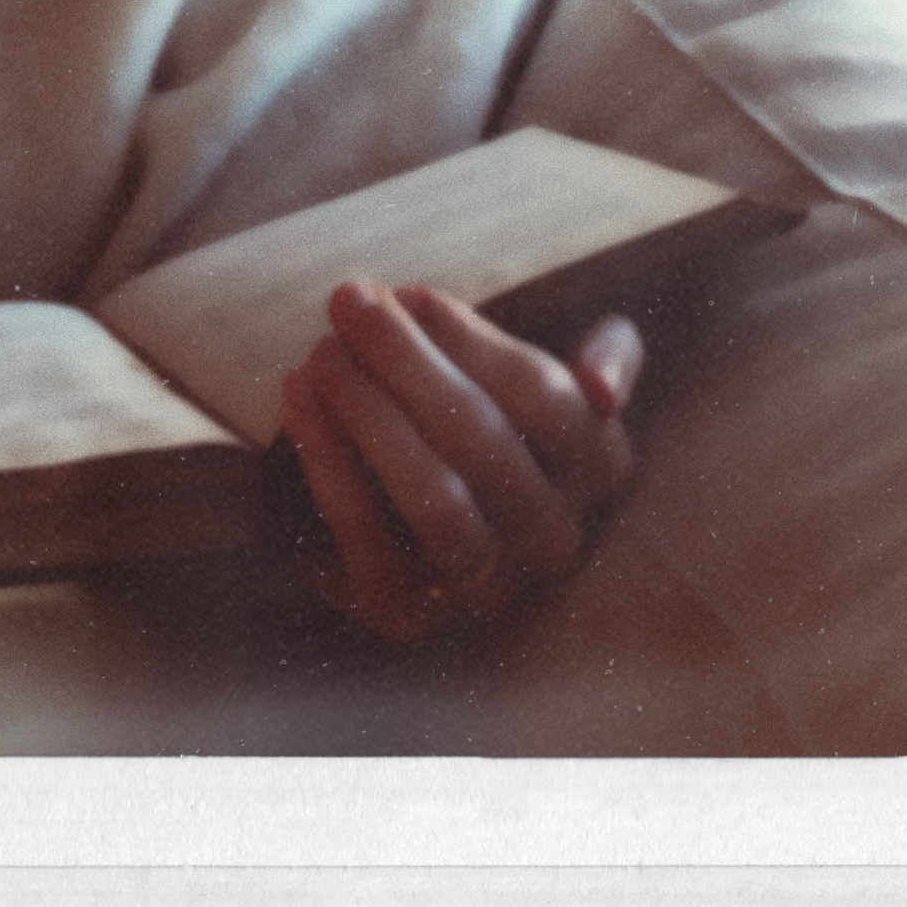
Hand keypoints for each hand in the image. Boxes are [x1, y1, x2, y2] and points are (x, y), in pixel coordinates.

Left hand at [278, 280, 641, 645]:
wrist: (406, 519)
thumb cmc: (483, 421)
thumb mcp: (554, 380)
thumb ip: (610, 354)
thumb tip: (604, 389)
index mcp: (601, 470)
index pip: (544, 397)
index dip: (470, 339)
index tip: (409, 294)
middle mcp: (555, 540)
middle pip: (480, 439)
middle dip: (404, 359)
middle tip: (347, 301)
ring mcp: (483, 588)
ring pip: (433, 496)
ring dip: (369, 410)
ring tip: (324, 350)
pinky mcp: (406, 612)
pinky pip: (364, 530)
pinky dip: (325, 455)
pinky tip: (296, 392)